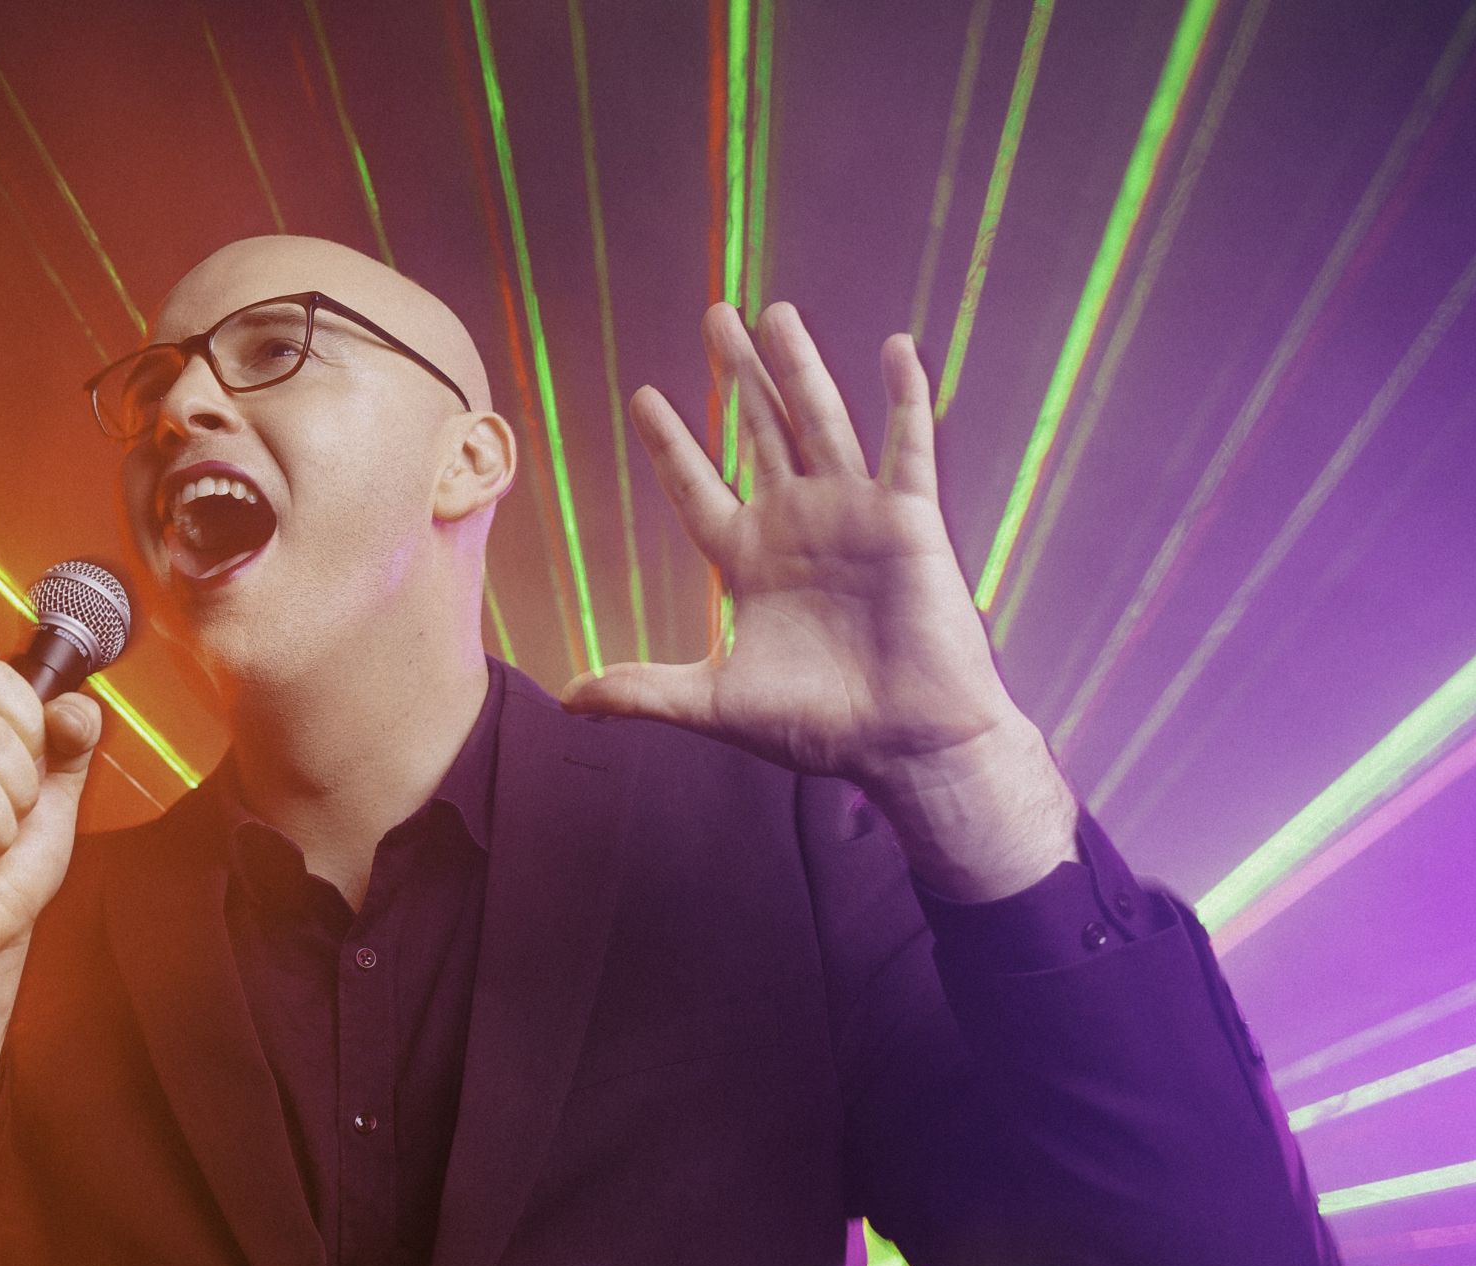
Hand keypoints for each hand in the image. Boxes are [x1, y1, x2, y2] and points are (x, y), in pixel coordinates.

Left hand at [565, 302, 1074, 898]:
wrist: (904, 743)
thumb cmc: (817, 727)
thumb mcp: (715, 705)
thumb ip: (642, 691)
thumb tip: (567, 699)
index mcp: (747, 560)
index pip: (696, 486)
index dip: (670, 443)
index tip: (642, 394)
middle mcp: (796, 525)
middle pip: (758, 431)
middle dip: (737, 374)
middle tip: (715, 315)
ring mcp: (853, 516)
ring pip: (820, 422)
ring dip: (799, 367)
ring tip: (776, 311)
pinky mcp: (908, 519)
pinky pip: (907, 445)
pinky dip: (905, 397)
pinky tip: (897, 347)